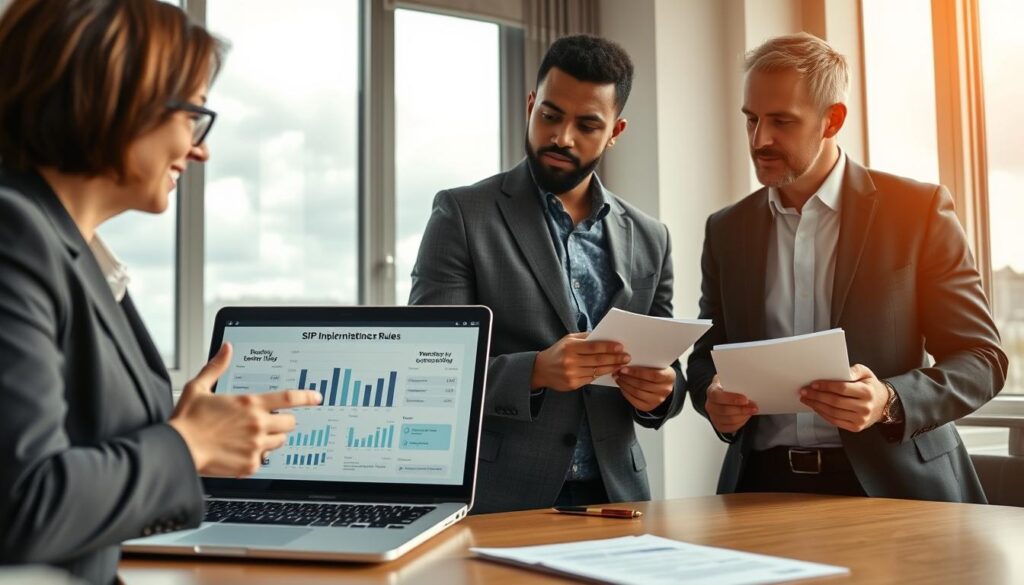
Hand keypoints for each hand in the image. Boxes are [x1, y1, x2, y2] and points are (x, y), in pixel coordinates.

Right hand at [169, 343, 321, 476]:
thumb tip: (226, 349)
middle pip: (290, 423)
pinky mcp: (250, 465)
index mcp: (250, 404)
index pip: (289, 399)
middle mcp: (257, 425)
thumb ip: (216, 367)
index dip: (307, 397)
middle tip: (270, 421)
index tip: (317, 397)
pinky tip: (241, 451)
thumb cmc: (187, 421)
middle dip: (284, 421)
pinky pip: (264, 459)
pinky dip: (257, 455)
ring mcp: (255, 446)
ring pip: (280, 441)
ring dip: (272, 438)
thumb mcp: (199, 387)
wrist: (177, 451)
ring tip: (252, 437)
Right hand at [530, 333, 629, 390]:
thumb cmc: (558, 351)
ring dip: (611, 368)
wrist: (541, 369)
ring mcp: (571, 374)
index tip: (620, 346)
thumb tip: (605, 336)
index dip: (608, 347)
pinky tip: (610, 371)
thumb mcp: (568, 339)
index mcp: (569, 347)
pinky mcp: (572, 384)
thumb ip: (585, 338)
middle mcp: (570, 361)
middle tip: (627, 357)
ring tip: (622, 364)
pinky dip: (602, 375)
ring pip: (597, 371)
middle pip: (597, 360)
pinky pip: (591, 379)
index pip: (593, 346)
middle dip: (614, 358)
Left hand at [614, 366, 674, 411]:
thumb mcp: (656, 365)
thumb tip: (626, 362)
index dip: (637, 372)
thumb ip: (646, 363)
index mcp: (669, 377)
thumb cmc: (657, 371)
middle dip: (627, 378)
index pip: (653, 375)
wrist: (662, 385)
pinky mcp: (648, 407)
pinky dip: (625, 392)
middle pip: (642, 384)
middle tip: (617, 372)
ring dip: (624, 384)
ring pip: (637, 392)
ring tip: (618, 378)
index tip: (624, 368)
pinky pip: (634, 400)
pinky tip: (621, 386)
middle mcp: (665, 390)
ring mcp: (657, 400)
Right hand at [705, 375, 757, 433]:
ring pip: (729, 420)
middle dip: (742, 409)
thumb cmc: (728, 388)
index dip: (732, 398)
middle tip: (753, 406)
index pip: (717, 396)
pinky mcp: (719, 426)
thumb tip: (749, 380)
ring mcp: (713, 417)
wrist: (722, 396)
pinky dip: (741, 423)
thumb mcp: (730, 381)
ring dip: (743, 416)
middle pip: (724, 410)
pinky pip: (731, 427)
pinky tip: (746, 416)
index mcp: (711, 392)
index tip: (745, 399)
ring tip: (752, 411)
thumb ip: (736, 381)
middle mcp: (710, 405)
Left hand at [799, 363, 888, 432]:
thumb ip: (854, 370)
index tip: (813, 384)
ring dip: (816, 405)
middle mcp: (865, 407)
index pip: (842, 389)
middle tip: (804, 391)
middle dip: (817, 396)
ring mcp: (860, 419)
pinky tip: (815, 407)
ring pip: (833, 412)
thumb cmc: (870, 387)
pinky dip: (822, 414)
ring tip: (806, 399)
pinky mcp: (855, 427)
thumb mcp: (866, 373)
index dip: (826, 386)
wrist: (882, 405)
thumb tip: (842, 371)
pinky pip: (835, 421)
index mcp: (867, 392)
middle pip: (835, 402)